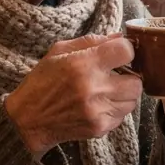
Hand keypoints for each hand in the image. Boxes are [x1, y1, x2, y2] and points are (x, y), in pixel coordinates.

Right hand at [5, 34, 141, 156]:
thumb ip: (92, 41)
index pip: (126, 51)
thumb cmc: (42, 81)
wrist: (27, 120)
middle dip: (129, 76)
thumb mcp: (59, 51)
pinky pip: (122, 116)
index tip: (119, 53)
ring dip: (124, 94)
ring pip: (132, 100)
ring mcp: (98, 111)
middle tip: (116, 75)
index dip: (126, 50)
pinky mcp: (99, 128)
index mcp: (84, 64)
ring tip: (106, 90)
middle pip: (137, 81)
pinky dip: (115, 109)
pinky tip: (98, 105)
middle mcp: (94, 88)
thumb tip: (120, 37)